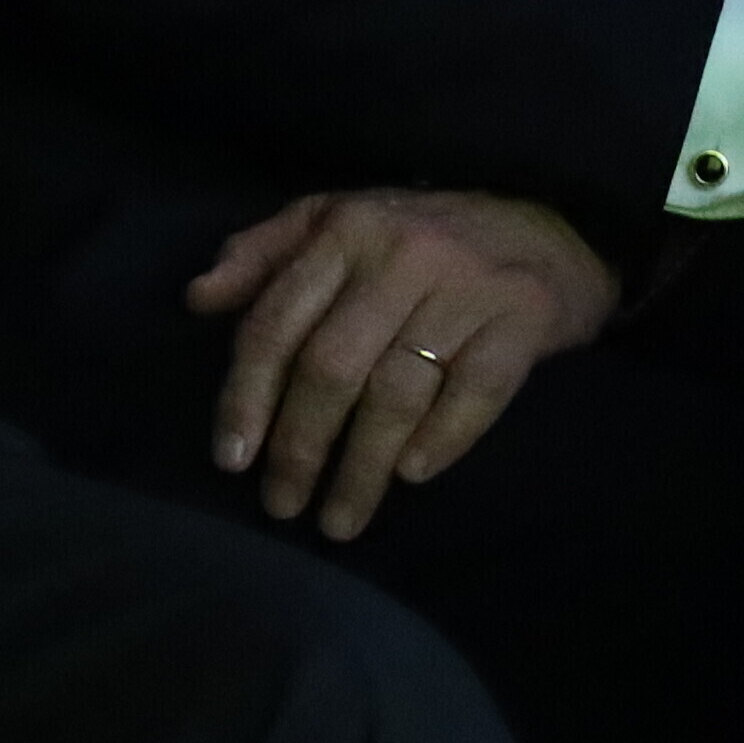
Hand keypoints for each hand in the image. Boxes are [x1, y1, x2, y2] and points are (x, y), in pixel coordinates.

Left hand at [187, 189, 617, 539]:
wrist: (547, 232)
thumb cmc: (421, 238)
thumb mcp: (336, 222)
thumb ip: (263, 255)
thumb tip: (197, 298)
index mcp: (344, 229)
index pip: (277, 323)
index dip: (246, 397)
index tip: (231, 461)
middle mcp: (401, 254)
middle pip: (332, 367)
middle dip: (299, 448)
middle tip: (281, 506)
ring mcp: (464, 287)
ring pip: (396, 391)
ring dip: (362, 467)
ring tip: (339, 520)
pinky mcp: (521, 319)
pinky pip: (474, 391)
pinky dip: (441, 439)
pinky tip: (412, 477)